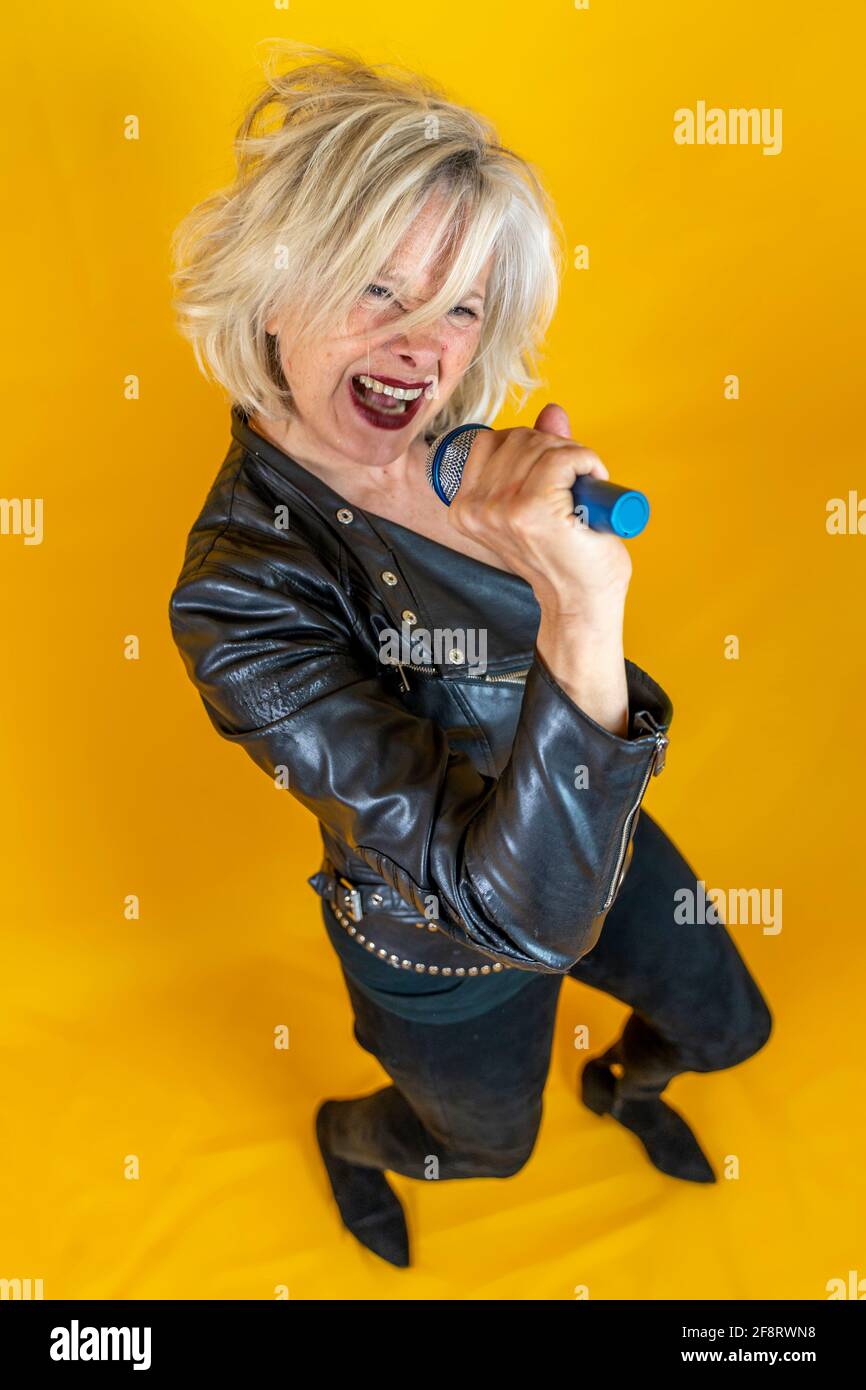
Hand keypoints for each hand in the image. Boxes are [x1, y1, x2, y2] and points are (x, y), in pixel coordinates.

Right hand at [448, 403, 631, 733]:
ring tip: (579, 492)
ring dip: (573, 458)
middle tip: (569, 487)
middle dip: (553, 450)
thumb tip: (552, 411)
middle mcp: (477, 507)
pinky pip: (564, 456)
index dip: (528, 450)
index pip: (490, 441)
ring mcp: (502, 508)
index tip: (547, 478)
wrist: (581, 603)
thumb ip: (541, 454)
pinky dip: (587, 463)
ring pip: (542, 444)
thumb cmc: (565, 560)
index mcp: (466, 507)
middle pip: (517, 437)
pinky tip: (590, 488)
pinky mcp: (532, 508)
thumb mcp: (542, 498)